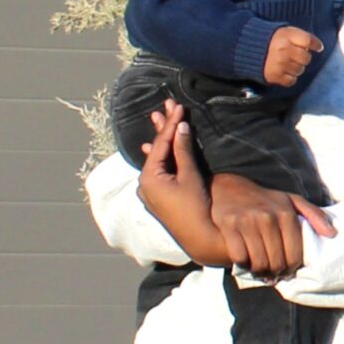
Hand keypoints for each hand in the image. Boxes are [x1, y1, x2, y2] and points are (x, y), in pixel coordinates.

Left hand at [136, 102, 229, 265]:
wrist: (198, 237)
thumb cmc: (195, 207)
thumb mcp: (190, 177)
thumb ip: (183, 151)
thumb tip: (181, 127)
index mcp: (149, 177)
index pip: (162, 144)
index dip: (171, 124)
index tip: (178, 107)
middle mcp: (144, 183)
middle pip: (156, 150)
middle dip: (163, 128)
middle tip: (166, 106)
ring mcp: (149, 191)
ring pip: (157, 160)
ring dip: (162, 141)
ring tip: (159, 119)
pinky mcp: (157, 197)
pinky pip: (157, 171)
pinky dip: (160, 158)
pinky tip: (149, 148)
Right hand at [210, 173, 336, 279]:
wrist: (229, 189)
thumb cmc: (265, 199)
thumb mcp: (291, 201)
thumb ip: (314, 215)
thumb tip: (332, 234)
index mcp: (286, 213)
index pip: (295, 254)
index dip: (292, 268)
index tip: (289, 270)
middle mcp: (268, 218)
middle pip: (277, 261)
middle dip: (277, 273)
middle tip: (275, 276)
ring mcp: (247, 222)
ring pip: (259, 262)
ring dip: (261, 273)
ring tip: (263, 273)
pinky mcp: (229, 226)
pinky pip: (240, 257)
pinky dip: (244, 265)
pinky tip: (247, 264)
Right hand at [263, 26, 323, 86]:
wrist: (246, 48)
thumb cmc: (270, 40)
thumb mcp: (283, 31)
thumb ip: (299, 36)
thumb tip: (318, 46)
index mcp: (285, 36)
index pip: (308, 41)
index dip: (315, 44)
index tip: (317, 47)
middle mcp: (283, 50)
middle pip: (306, 58)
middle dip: (303, 57)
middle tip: (296, 55)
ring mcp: (279, 64)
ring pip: (300, 70)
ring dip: (296, 67)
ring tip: (287, 62)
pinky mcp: (275, 76)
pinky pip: (292, 80)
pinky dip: (289, 77)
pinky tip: (283, 70)